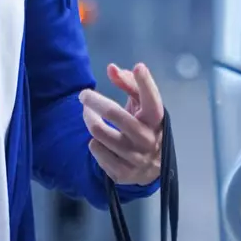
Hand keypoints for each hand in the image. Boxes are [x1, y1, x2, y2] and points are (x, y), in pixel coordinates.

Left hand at [79, 62, 165, 185]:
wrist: (152, 168)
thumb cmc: (144, 126)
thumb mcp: (142, 105)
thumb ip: (129, 84)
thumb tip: (111, 68)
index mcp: (156, 121)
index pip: (152, 100)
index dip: (146, 83)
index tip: (139, 67)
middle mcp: (148, 140)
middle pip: (114, 114)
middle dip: (94, 100)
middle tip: (83, 95)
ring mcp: (135, 158)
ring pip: (98, 132)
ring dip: (89, 119)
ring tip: (89, 115)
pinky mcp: (122, 173)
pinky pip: (95, 149)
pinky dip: (94, 142)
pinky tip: (100, 141)